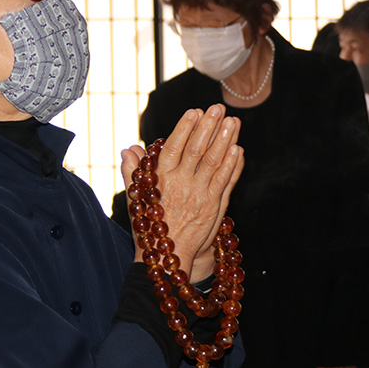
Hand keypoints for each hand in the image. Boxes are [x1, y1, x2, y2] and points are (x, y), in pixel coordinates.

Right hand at [121, 105, 243, 281]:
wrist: (167, 259)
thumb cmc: (149, 226)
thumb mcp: (136, 198)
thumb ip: (132, 171)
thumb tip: (129, 149)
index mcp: (161, 180)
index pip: (174, 147)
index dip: (186, 128)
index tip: (195, 111)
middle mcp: (181, 185)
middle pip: (197, 150)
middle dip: (209, 127)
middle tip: (218, 109)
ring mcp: (200, 196)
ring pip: (214, 162)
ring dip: (225, 140)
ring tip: (233, 122)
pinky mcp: (215, 207)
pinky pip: (226, 181)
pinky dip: (234, 165)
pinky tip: (239, 149)